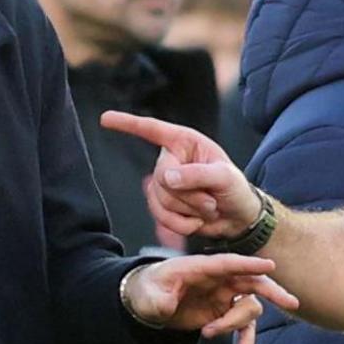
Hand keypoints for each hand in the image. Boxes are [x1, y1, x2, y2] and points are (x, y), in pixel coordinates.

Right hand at [100, 111, 262, 240]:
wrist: (239, 218)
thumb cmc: (236, 190)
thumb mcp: (225, 178)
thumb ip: (197, 175)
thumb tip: (166, 177)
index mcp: (185, 142)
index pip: (152, 130)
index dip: (128, 124)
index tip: (104, 119)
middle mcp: (171, 159)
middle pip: (161, 178)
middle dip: (189, 195)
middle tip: (211, 200)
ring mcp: (165, 183)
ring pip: (159, 200)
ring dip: (188, 210)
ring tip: (208, 208)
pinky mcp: (164, 205)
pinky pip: (160, 216)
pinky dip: (181, 224)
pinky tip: (196, 222)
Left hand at [121, 255, 299, 336]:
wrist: (149, 304)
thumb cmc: (149, 291)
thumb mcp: (148, 294)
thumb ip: (159, 299)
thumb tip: (167, 305)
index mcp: (201, 268)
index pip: (229, 263)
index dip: (249, 264)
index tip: (270, 266)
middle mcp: (219, 281)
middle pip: (252, 281)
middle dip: (272, 291)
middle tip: (291, 303)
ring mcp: (224, 298)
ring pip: (248, 308)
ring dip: (234, 325)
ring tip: (208, 334)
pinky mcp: (224, 314)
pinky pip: (244, 327)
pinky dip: (245, 341)